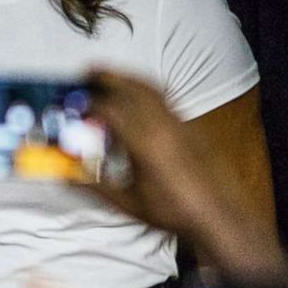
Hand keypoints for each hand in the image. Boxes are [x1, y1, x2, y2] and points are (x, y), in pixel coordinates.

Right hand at [81, 69, 229, 237]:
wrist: (218, 215)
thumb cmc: (173, 212)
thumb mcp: (129, 204)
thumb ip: (96, 187)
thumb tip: (68, 178)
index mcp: (145, 143)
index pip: (111, 109)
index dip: (88, 104)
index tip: (74, 107)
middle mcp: (163, 125)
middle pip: (132, 87)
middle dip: (107, 76)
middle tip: (86, 72)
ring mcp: (180, 122)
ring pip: (151, 88)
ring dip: (128, 78)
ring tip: (110, 77)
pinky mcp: (191, 125)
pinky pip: (165, 98)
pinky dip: (146, 90)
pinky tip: (137, 100)